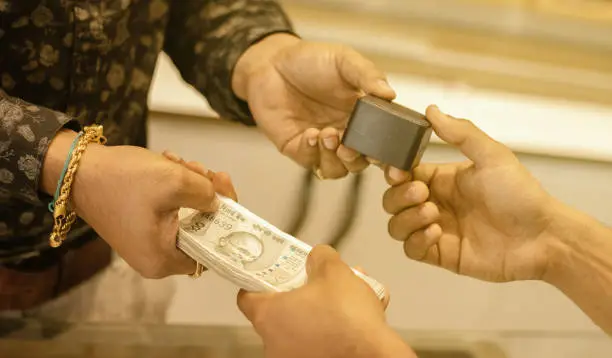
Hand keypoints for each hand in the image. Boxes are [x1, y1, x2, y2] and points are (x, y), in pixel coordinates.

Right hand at [41, 131, 236, 277]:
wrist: (76, 168)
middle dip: (206, 195)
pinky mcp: (139, 224)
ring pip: (186, 214)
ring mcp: (146, 242)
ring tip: (180, 161)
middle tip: (205, 170)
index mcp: (164, 260)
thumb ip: (207, 194)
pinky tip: (169, 163)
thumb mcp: (175, 181)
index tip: (225, 193)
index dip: (224, 222)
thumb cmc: (124, 180)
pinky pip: (168, 208)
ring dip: (189, 185)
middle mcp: (155, 259)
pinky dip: (173, 186)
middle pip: (200, 228)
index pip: (211, 251)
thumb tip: (217, 203)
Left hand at [233, 34, 395, 178]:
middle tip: (350, 146)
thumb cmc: (310, 60)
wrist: (271, 63)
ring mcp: (323, 144)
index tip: (394, 161)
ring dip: (336, 158)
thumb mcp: (343, 60)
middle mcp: (346, 134)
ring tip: (328, 135)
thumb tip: (389, 94)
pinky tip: (311, 134)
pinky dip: (314, 152)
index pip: (384, 144)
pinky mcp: (299, 149)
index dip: (392, 158)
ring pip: (338, 169)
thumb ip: (367, 75)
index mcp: (364, 116)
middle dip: (359, 159)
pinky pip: (312, 162)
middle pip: (363, 162)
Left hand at [237, 245, 414, 357]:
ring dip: (321, 311)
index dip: (260, 282)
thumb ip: (320, 257)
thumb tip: (317, 257)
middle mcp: (274, 344)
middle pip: (280, 311)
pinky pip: (319, 343)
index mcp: (268, 316)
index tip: (274, 274)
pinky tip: (357, 318)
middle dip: (302, 294)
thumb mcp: (334, 271)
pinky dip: (332, 330)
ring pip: (303, 327)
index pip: (247, 297)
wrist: (374, 355)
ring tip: (349, 298)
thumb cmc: (347, 316)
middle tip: (321, 283)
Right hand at [382, 106, 557, 281]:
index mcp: (442, 179)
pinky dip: (416, 240)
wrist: (542, 237)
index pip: (402, 173)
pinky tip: (437, 233)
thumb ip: (460, 133)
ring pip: (396, 226)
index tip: (397, 170)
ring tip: (433, 215)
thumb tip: (431, 109)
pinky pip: (411, 249)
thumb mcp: (492, 156)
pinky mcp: (441, 254)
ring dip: (407, 218)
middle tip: (423, 194)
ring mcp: (436, 230)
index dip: (393, 171)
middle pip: (392, 200)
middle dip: (399, 196)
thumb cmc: (520, 194)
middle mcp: (435, 203)